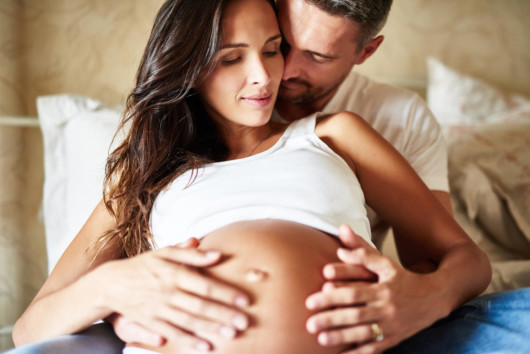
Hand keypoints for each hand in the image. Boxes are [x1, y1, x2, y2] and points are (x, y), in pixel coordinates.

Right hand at [94, 237, 250, 351]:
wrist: (111, 283)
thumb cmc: (144, 265)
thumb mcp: (164, 252)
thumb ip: (191, 254)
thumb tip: (217, 254)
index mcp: (174, 273)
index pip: (205, 285)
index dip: (226, 293)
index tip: (245, 300)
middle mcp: (168, 292)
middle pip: (200, 305)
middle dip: (224, 314)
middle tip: (245, 322)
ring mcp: (159, 309)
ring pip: (189, 321)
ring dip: (211, 328)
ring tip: (232, 334)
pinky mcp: (152, 322)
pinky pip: (172, 333)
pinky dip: (188, 341)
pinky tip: (205, 346)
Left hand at [305, 225, 445, 352]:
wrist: (437, 297)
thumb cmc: (405, 278)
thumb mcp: (387, 264)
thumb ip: (363, 253)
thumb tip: (340, 247)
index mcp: (383, 289)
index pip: (353, 293)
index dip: (331, 297)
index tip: (310, 301)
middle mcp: (387, 309)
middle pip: (355, 315)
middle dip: (331, 320)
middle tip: (309, 324)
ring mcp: (392, 326)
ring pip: (364, 334)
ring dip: (341, 338)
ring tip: (321, 339)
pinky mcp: (394, 339)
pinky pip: (374, 349)